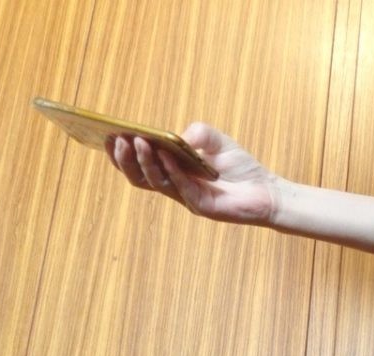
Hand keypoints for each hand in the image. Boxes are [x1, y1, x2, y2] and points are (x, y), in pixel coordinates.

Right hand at [105, 123, 278, 225]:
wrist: (266, 191)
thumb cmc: (239, 167)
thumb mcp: (216, 140)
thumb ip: (197, 132)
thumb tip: (176, 136)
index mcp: (172, 171)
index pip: (139, 164)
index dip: (121, 152)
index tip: (107, 134)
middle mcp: (175, 186)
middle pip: (140, 176)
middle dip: (126, 157)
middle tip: (117, 138)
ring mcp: (187, 197)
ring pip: (156, 183)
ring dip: (144, 161)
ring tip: (137, 141)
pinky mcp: (202, 206)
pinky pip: (181, 187)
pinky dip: (171, 170)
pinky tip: (166, 155)